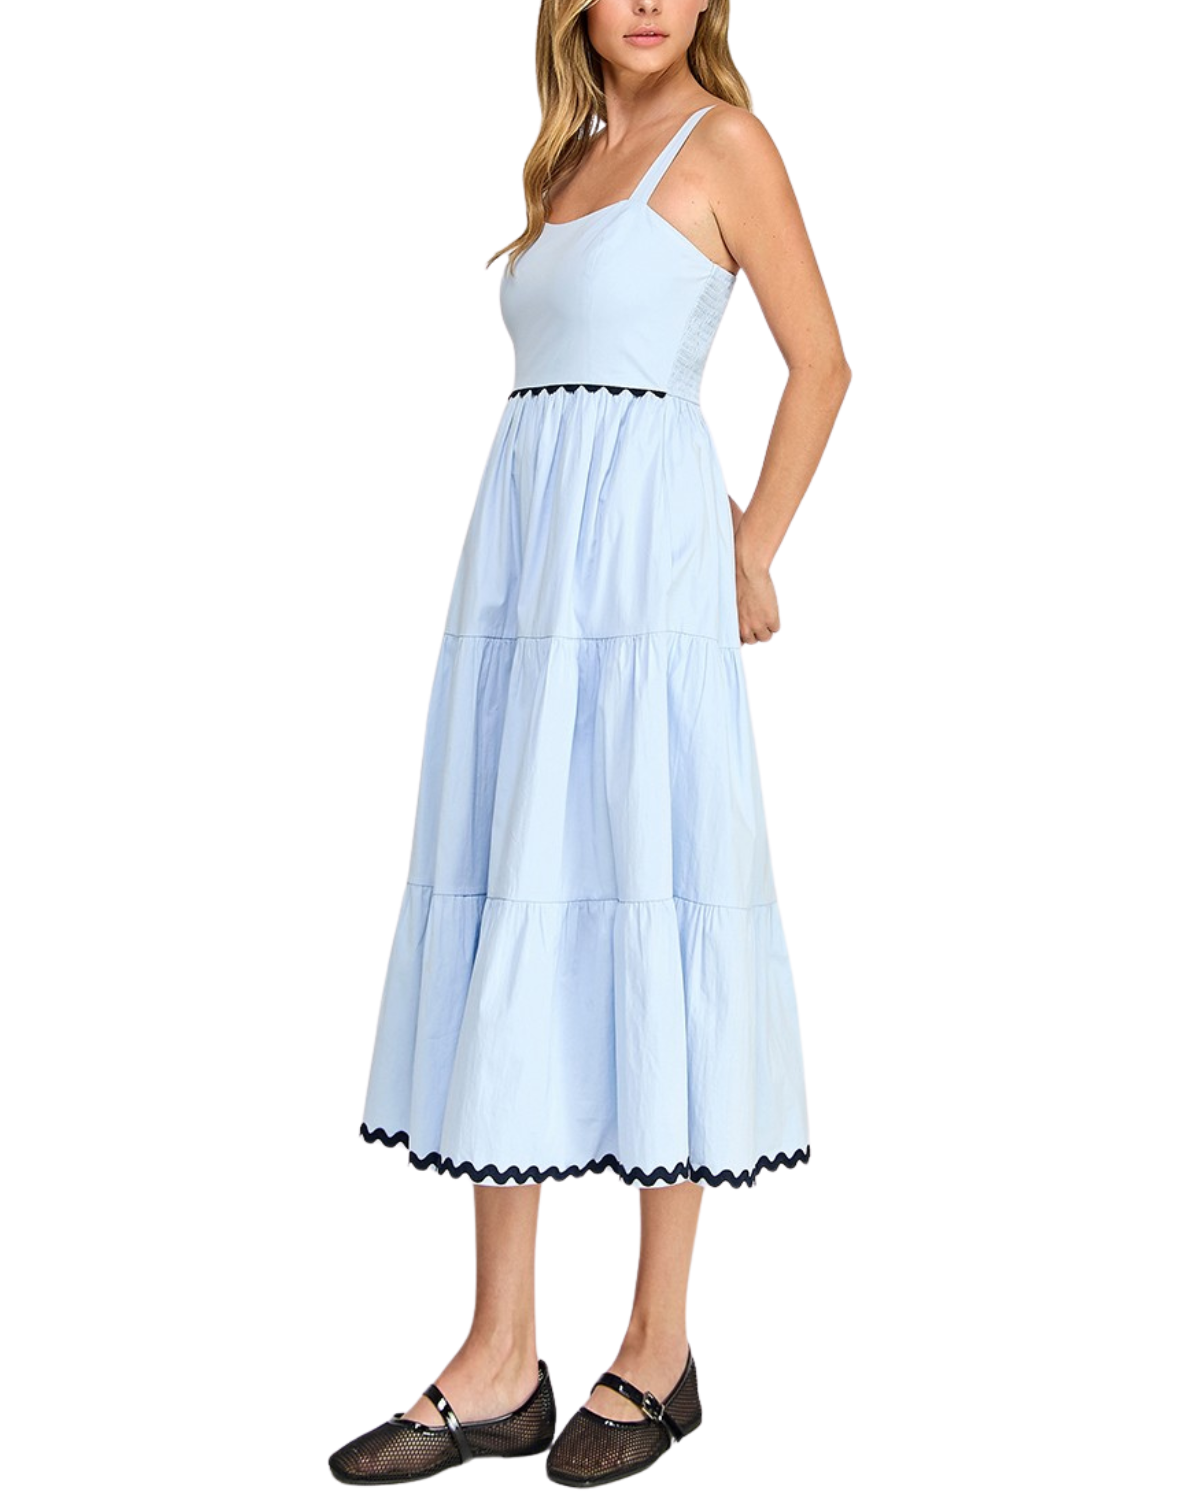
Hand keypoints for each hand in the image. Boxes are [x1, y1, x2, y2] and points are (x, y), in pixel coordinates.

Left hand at [729, 496, 778, 643]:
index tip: (742, 626)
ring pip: (764, 637)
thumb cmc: (729, 571)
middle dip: (753, 629)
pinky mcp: (771, 619)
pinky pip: (775, 628)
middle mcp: (741, 628)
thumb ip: (717, 602)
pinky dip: (774, 621)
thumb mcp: (719, 591)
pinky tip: (770, 609)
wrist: (746, 564)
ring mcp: (756, 625)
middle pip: (751, 640)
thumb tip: (698, 596)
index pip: (734, 641)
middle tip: (754, 615)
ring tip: (763, 611)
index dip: (739, 633)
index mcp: (726, 622)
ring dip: (765, 626)